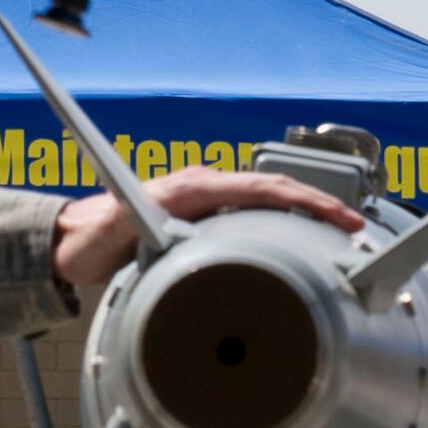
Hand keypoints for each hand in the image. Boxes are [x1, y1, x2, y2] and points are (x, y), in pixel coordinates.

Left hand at [50, 165, 365, 289]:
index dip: (306, 202)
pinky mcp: (206, 213)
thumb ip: (143, 230)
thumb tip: (178, 236)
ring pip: (270, 200)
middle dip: (321, 207)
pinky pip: (254, 212)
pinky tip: (303, 241)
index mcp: (192, 188)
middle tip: (356, 231)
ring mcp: (207, 198)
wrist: (71, 237)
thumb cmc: (92, 240)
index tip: (338, 218)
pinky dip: (285, 222)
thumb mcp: (117, 236)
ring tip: (341, 237)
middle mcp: (203, 185)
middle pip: (276, 189)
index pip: (263, 188)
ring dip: (307, 215)